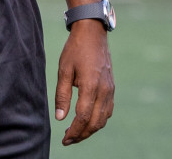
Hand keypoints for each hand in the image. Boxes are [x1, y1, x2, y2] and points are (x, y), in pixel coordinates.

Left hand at [54, 19, 114, 144]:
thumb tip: (60, 118)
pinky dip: (99, 120)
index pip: (83, 117)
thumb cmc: (75, 49)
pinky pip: (108, 110)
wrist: (93, 32)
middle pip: (95, 122)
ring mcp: (110, 88)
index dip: (74, 132)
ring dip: (90, 129)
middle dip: (82, 135)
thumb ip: (62, 95)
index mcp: (91, 85)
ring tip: (76, 132)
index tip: (64, 140)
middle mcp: (104, 89)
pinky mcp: (112, 87)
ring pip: (103, 118)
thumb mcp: (64, 70)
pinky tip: (87, 120)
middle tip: (68, 140)